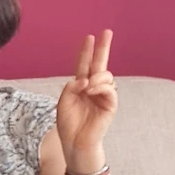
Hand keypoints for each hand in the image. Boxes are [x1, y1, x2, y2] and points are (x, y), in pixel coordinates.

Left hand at [56, 31, 116, 169]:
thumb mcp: (63, 102)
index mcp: (81, 85)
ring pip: (105, 75)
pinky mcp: (110, 104)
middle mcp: (93, 87)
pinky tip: (91, 90)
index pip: (85, 64)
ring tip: (87, 86)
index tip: (89, 36)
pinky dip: (100, 87)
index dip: (86, 51)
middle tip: (106, 32)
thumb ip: (72, 87)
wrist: (75, 142)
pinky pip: (109, 89)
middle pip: (100, 63)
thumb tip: (85, 79)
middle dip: (103, 47)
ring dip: (96, 77)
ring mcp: (103, 95)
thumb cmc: (68, 123)